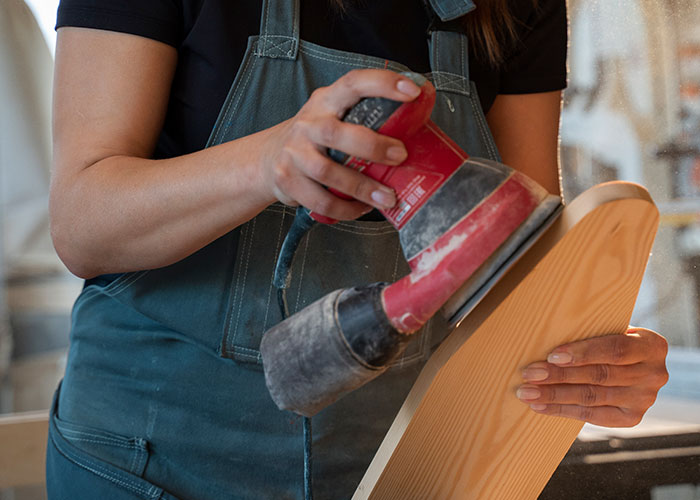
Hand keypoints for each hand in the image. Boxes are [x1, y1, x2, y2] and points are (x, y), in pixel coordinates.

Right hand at [260, 69, 420, 220]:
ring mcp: (294, 153)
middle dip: (372, 146)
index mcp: (326, 101)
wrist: (267, 158)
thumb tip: (418, 132)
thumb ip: (364, 120)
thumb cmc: (314, 138)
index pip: (354, 83)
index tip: (412, 91)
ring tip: (387, 197)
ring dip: (362, 187)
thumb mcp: (334, 117)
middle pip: (336, 132)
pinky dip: (345, 209)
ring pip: (328, 172)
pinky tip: (361, 208)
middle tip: (401, 156)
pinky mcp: (287, 180)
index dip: (383, 83)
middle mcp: (308, 123)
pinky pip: (321, 200)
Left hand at [516, 327, 668, 426]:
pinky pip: (593, 415)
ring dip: (554, 395)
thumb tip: (548, 335)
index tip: (552, 356)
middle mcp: (654, 374)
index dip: (583, 353)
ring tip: (528, 392)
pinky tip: (541, 406)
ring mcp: (645, 399)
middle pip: (600, 376)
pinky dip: (563, 410)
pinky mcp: (632, 418)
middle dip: (559, 376)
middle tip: (529, 374)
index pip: (616, 350)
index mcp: (652, 345)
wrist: (633, 366)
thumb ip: (592, 332)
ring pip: (592, 397)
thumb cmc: (611, 340)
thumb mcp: (611, 329)